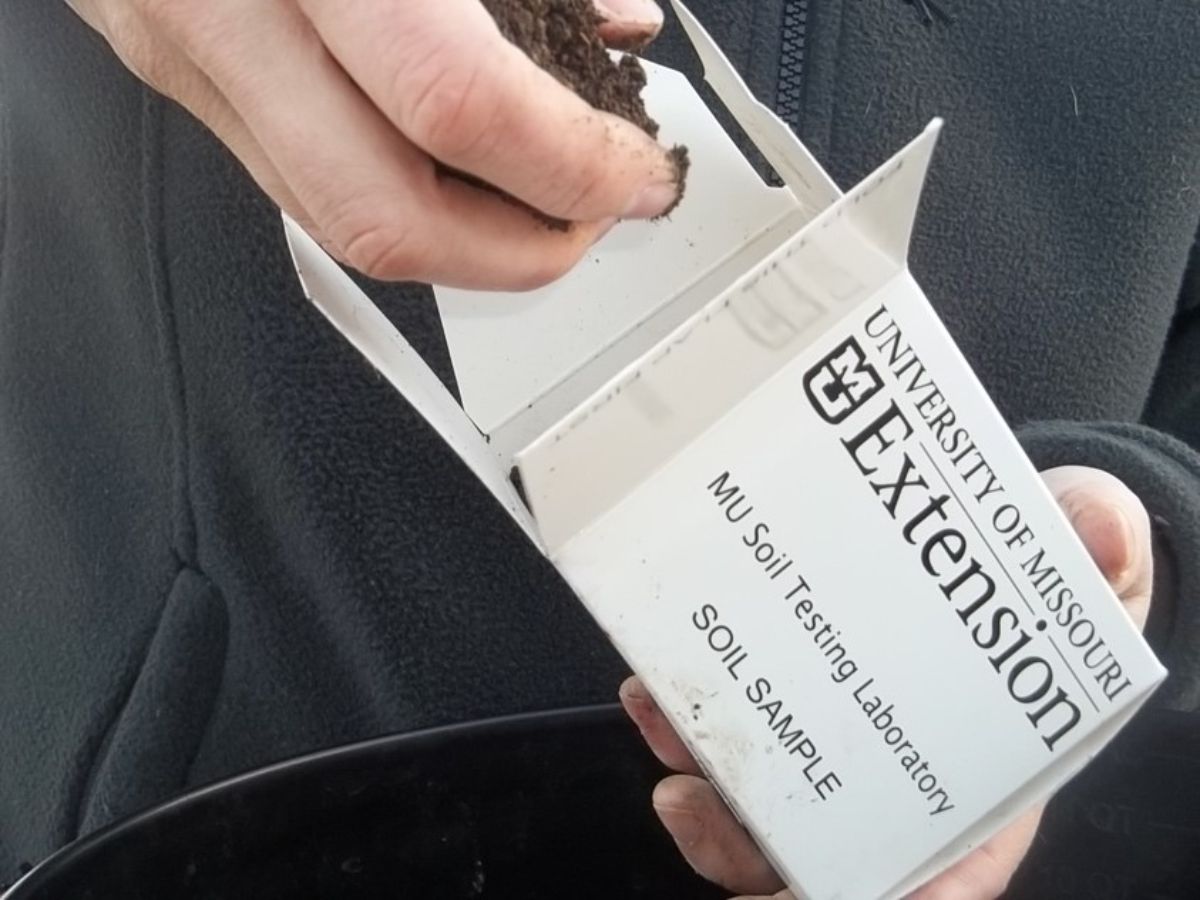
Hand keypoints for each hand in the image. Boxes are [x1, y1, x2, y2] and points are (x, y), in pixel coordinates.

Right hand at [65, 0, 676, 288]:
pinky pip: (303, 183)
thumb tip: (614, 27)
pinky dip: (404, 201)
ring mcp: (186, 57)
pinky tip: (461, 176)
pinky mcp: (182, 76)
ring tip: (544, 206)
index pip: (455, 104)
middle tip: (593, 216)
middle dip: (523, 250)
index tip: (635, 175)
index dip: (571, 163)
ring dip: (466, 245)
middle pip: (387, 216)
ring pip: (338, 225)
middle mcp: (224, 10)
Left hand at [620, 465, 1153, 899]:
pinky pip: (719, 752)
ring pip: (756, 819)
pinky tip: (655, 697)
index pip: (937, 876)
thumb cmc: (1039, 604)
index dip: (891, 894)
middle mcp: (894, 798)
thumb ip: (1101, 560)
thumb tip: (1105, 524)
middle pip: (819, 861)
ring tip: (670, 756)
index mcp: (981, 797)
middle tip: (702, 811)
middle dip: (753, 850)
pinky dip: (681, 734)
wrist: (982, 572)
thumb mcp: (1086, 581)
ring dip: (704, 803)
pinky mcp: (773, 722)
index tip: (833, 894)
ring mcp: (826, 766)